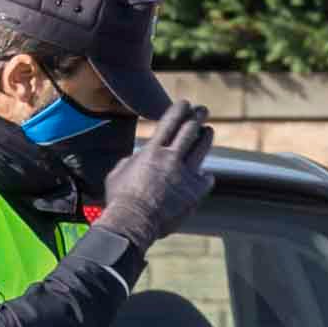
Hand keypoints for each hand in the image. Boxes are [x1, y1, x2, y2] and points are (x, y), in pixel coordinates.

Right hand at [89, 102, 217, 256]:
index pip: (169, 122)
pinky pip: (206, 178)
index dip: (179, 109)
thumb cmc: (121, 200)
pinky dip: (205, 175)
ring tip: (208, 130)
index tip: (185, 103)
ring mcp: (185, 175)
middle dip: (197, 116)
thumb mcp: (118, 173)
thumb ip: (132, 160)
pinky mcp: (195, 192)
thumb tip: (138, 157)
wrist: (134, 223)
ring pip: (202, 148)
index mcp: (152, 151)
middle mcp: (171, 159)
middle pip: (190, 130)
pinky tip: (205, 174)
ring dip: (206, 136)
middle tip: (202, 111)